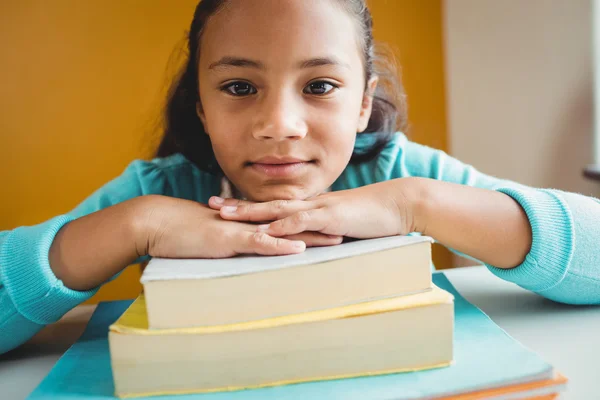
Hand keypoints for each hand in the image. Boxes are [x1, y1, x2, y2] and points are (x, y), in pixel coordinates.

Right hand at [134, 195, 341, 258]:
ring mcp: (239, 229)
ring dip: (310, 235)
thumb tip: (237, 245)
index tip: (329, 224)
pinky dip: (279, 245)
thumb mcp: (208, 236)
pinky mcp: (227, 240)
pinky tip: (298, 247)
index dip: (306, 222)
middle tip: (347, 228)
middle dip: (319, 226)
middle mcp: (247, 222)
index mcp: (245, 222)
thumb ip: (226, 238)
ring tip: (337, 238)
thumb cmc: (178, 231)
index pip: (281, 221)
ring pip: (282, 231)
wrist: (154, 223)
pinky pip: (258, 242)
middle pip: (290, 223)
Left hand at [208, 179, 416, 238]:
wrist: (398, 204)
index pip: (275, 206)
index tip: (226, 207)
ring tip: (227, 215)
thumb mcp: (343, 224)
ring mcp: (320, 209)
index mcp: (311, 207)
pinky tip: (267, 229)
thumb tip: (310, 241)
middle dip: (239, 205)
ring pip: (279, 210)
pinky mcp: (332, 217)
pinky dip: (285, 226)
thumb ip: (325, 230)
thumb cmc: (373, 216)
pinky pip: (304, 221)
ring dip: (252, 213)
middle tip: (211, 205)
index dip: (250, 206)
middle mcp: (310, 204)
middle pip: (268, 205)